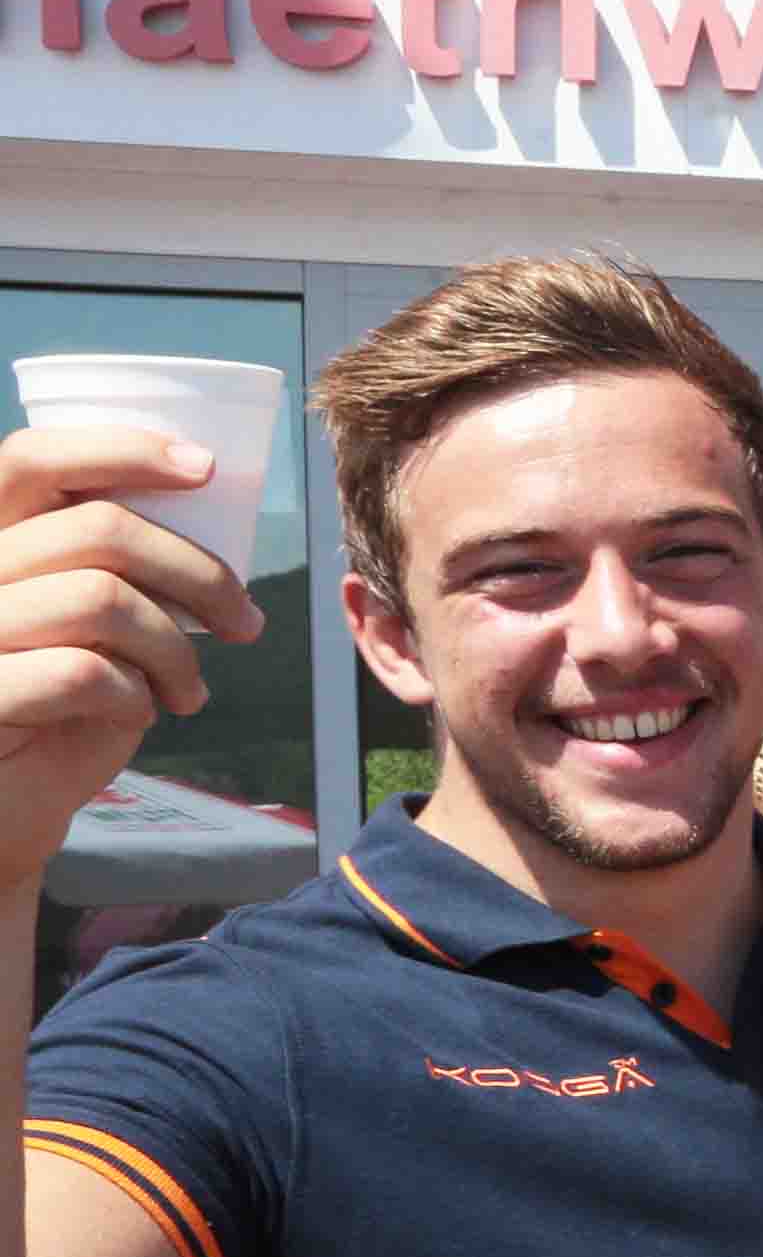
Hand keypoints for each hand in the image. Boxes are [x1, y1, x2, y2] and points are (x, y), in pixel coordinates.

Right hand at [0, 425, 263, 891]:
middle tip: (244, 621)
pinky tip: (140, 713)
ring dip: (176, 648)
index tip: (205, 467)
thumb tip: (203, 506)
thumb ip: (106, 561)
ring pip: (102, 598)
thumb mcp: (81, 618)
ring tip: (191, 689)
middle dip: (197, 572)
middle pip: (98, 528)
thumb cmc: (54, 705)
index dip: (123, 450)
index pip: (30, 458)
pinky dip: (135, 693)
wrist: (1, 806)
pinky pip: (83, 671)